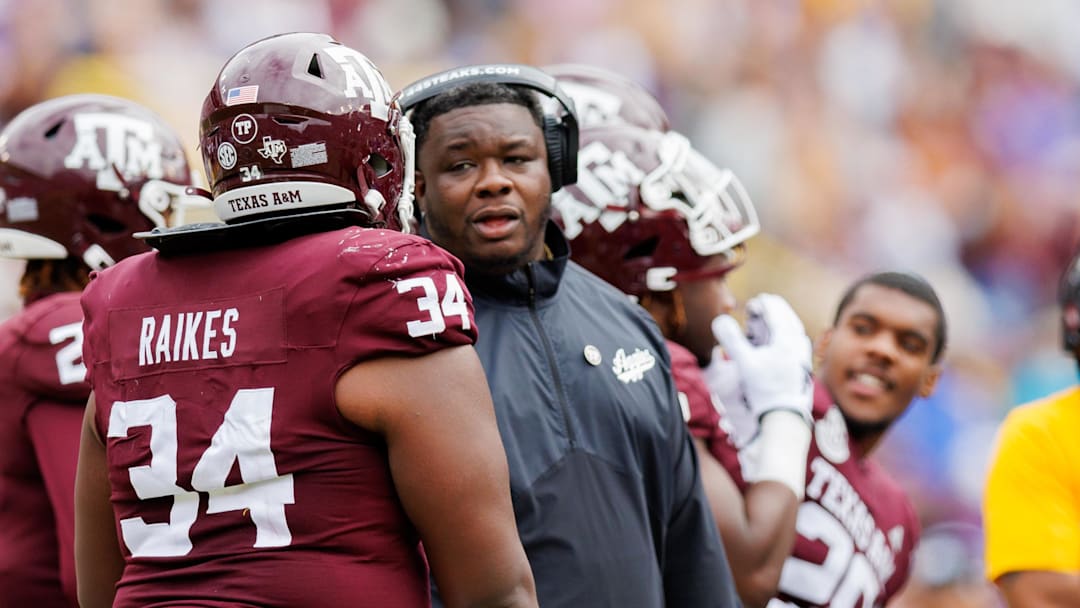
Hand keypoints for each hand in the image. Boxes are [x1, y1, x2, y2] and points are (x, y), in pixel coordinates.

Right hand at [710, 293, 812, 425]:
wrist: (785, 416)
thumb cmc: (765, 390)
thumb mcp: (744, 363)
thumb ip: (732, 339)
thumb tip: (719, 319)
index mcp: (787, 337)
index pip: (775, 309)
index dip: (761, 303)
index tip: (751, 303)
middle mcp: (799, 342)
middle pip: (786, 315)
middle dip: (771, 309)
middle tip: (759, 307)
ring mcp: (803, 353)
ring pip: (792, 327)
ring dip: (778, 321)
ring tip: (767, 320)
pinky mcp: (803, 364)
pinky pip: (795, 340)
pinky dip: (784, 334)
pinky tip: (777, 340)